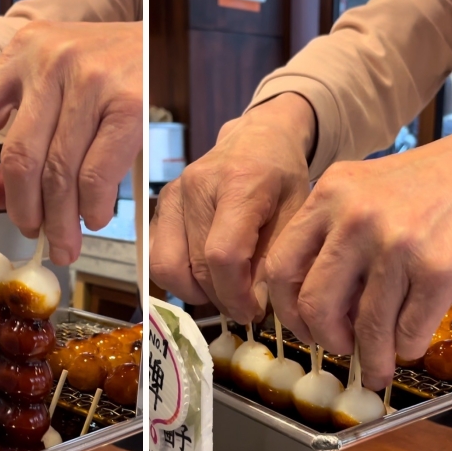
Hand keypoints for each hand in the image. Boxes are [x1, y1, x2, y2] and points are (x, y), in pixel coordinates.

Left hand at [0, 21, 141, 265]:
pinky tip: (94, 218)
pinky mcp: (129, 100)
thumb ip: (25, 121)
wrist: (163, 33)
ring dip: (60, 221)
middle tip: (34, 235)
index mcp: (19, 52)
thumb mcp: (53, 74)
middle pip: (20, 158)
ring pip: (59, 172)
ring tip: (64, 243)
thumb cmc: (104, 64)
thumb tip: (1, 193)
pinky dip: (92, 207)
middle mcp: (49, 61)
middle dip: (24, 212)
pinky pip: (97, 173)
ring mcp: (90, 78)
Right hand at [149, 93, 315, 320]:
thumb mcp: (296, 214)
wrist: (257, 138)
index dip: (235, 294)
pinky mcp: (159, 205)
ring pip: (167, 267)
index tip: (252, 312)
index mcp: (239, 184)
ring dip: (195, 291)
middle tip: (244, 306)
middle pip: (195, 266)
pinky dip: (177, 276)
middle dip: (220, 298)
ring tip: (222, 290)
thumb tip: (254, 306)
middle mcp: (196, 186)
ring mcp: (172, 194)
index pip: (222, 255)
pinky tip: (203, 276)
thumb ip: (276, 259)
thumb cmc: (282, 177)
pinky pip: (155, 256)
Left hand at [266, 129, 451, 388]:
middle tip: (338, 347)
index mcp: (328, 197)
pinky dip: (406, 348)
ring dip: (371, 358)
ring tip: (376, 366)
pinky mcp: (437, 269)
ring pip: (366, 327)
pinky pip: (408, 330)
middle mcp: (355, 219)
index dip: (285, 308)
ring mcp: (397, 245)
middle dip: (325, 339)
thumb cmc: (423, 183)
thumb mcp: (361, 192)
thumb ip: (330, 236)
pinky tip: (407, 346)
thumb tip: (313, 307)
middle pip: (315, 304)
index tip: (301, 325)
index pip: (280, 267)